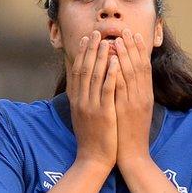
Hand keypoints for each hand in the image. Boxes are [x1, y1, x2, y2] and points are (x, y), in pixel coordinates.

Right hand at [65, 30, 119, 168]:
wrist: (93, 159)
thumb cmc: (91, 137)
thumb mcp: (82, 114)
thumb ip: (82, 97)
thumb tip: (82, 82)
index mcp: (75, 100)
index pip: (76, 71)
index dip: (81, 53)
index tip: (85, 39)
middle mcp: (80, 100)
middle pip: (84, 69)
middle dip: (90, 49)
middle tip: (95, 33)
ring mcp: (91, 106)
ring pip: (94, 76)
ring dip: (101, 57)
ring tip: (107, 41)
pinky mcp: (103, 113)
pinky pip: (106, 90)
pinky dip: (110, 74)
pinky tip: (116, 62)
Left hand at [113, 29, 154, 164]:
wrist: (133, 155)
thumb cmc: (131, 133)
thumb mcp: (136, 110)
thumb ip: (134, 93)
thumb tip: (127, 77)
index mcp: (146, 95)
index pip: (144, 67)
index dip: (139, 49)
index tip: (133, 34)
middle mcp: (142, 96)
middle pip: (139, 65)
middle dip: (131, 46)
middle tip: (125, 29)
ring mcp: (134, 102)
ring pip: (130, 73)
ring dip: (123, 55)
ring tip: (117, 39)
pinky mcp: (124, 109)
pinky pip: (121, 87)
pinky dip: (117, 72)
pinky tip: (111, 60)